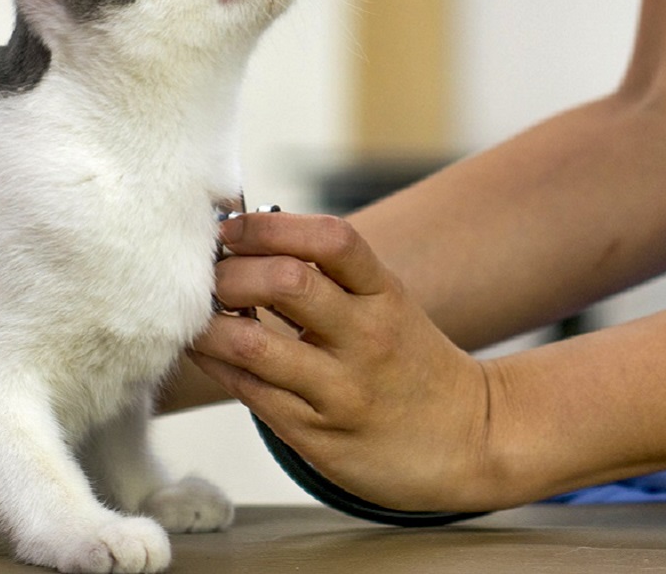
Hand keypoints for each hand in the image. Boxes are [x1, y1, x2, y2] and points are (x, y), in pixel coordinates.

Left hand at [191, 211, 499, 511]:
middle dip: (230, 272)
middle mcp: (367, 338)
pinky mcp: (319, 436)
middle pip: (286, 282)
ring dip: (209, 324)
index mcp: (385, 295)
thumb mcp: (387, 306)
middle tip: (206, 277)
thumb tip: (247, 242)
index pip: (331, 239)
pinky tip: (207, 350)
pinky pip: (251, 393)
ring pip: (254, 344)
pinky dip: (217, 364)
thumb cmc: (411, 364)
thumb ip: (330, 278)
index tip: (233, 228)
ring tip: (195, 315)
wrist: (471, 440)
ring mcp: (342, 390)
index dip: (270, 226)